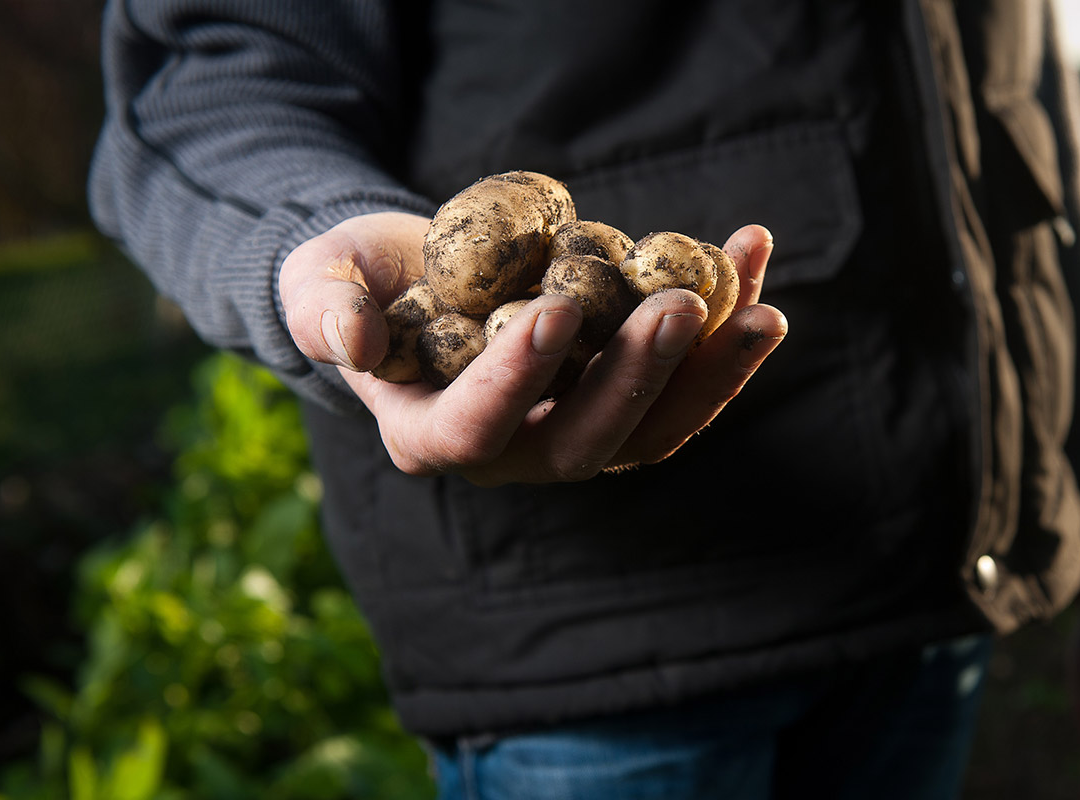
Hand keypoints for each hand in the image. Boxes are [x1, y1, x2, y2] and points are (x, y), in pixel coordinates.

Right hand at [278, 211, 787, 484]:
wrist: (412, 274)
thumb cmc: (353, 279)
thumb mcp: (318, 281)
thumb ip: (325, 310)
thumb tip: (352, 340)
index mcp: (431, 434)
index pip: (477, 426)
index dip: (518, 378)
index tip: (558, 310)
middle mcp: (514, 452)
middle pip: (589, 441)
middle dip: (641, 376)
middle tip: (682, 305)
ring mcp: (577, 429)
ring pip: (657, 427)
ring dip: (712, 370)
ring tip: (761, 309)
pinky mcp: (626, 397)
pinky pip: (685, 378)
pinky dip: (725, 328)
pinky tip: (753, 255)